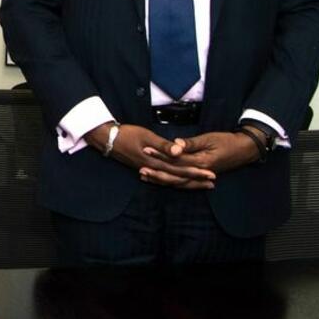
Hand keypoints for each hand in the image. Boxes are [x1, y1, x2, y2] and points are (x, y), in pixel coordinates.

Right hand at [86, 123, 216, 189]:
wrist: (106, 139)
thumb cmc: (127, 134)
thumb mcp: (146, 136)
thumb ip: (163, 145)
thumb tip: (179, 152)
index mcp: (155, 161)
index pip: (180, 169)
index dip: (196, 172)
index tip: (211, 174)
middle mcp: (153, 169)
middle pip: (178, 178)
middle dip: (196, 180)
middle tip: (212, 182)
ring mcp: (148, 170)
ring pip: (170, 180)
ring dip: (186, 182)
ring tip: (200, 184)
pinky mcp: (144, 168)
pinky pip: (162, 179)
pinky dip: (172, 181)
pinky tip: (177, 183)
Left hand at [148, 131, 260, 180]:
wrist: (244, 150)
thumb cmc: (227, 141)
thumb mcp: (209, 139)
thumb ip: (191, 143)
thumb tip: (175, 144)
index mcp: (201, 162)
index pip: (176, 160)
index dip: (161, 155)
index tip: (146, 150)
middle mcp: (199, 172)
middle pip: (174, 175)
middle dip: (157, 173)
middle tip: (140, 169)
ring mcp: (200, 176)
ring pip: (178, 182)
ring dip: (161, 180)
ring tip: (145, 177)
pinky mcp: (200, 177)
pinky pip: (184, 183)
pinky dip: (171, 183)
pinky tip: (160, 181)